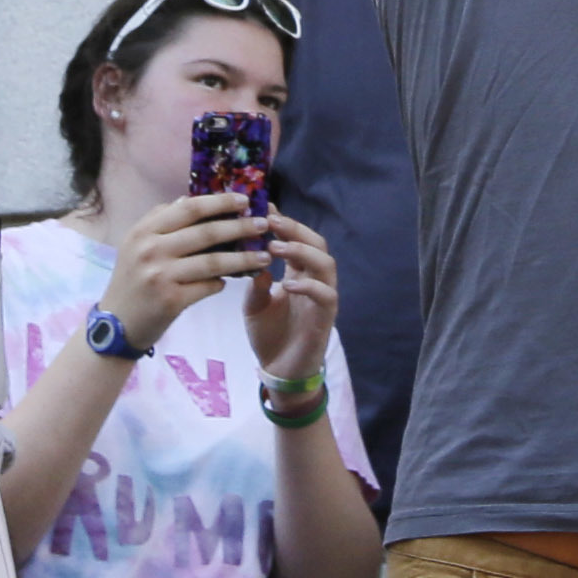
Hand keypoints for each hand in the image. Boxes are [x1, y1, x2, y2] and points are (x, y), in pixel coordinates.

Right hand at [97, 191, 273, 346]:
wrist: (116, 324)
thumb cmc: (132, 280)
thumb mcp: (136, 245)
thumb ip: (161, 222)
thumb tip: (189, 199)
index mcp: (144, 231)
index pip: (188, 208)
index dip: (219, 202)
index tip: (244, 200)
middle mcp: (151, 249)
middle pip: (206, 233)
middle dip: (240, 227)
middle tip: (264, 224)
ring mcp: (161, 275)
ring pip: (213, 262)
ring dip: (243, 259)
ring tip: (265, 256)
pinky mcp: (171, 300)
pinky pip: (208, 287)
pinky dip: (222, 283)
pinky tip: (231, 281)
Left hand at [246, 212, 339, 381]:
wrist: (279, 370)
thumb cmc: (269, 335)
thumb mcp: (253, 305)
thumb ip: (254, 283)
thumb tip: (252, 258)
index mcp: (297, 272)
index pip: (296, 239)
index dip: (283, 222)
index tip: (262, 207)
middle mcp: (314, 280)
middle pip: (316, 243)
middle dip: (295, 229)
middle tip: (271, 220)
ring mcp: (323, 297)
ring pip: (326, 264)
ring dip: (301, 252)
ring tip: (275, 248)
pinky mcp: (326, 317)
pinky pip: (325, 295)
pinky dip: (308, 286)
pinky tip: (287, 284)